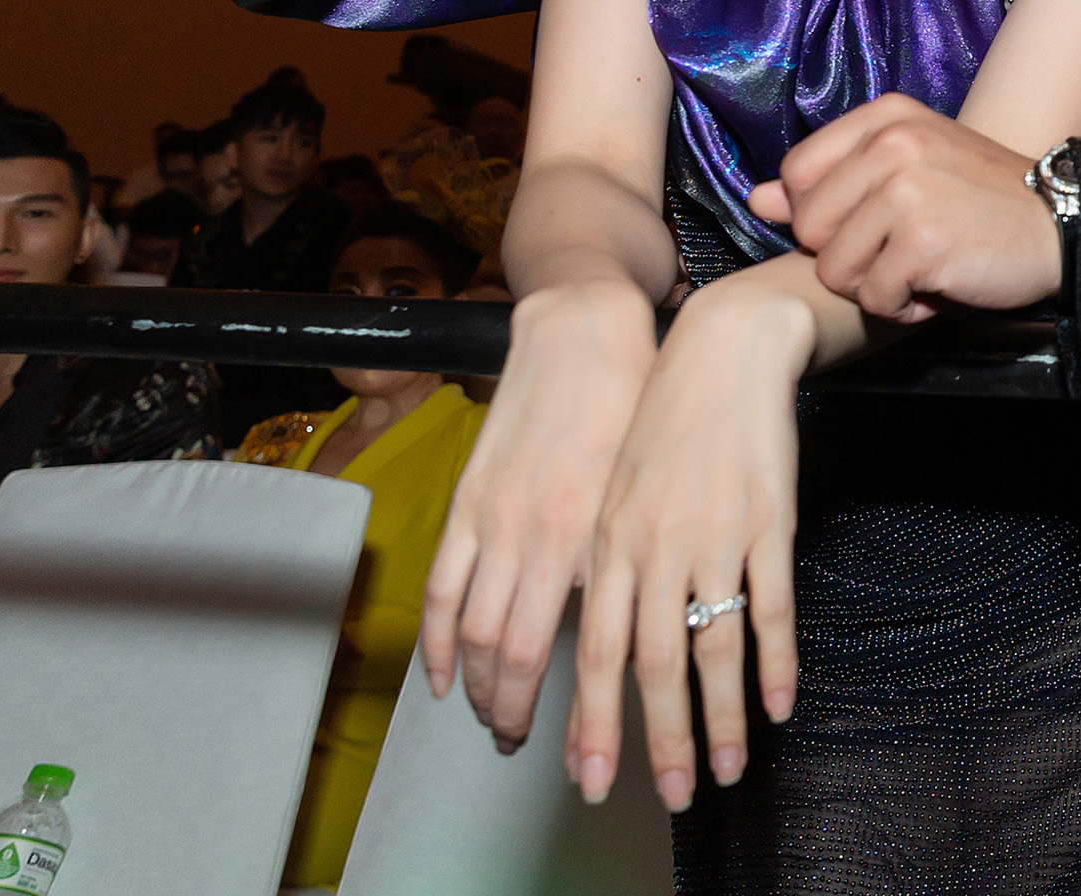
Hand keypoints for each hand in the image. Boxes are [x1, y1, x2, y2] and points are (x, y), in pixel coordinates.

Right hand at [420, 279, 655, 754]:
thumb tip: (625, 628)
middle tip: (523, 747)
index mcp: (585, 535)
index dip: (563, 711)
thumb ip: (626, 554)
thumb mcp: (643, 484)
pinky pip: (442, 585)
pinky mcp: (468, 500)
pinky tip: (443, 677)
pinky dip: (437, 640)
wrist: (584, 330)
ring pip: (471, 631)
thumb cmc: (635, 402)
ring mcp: (492, 520)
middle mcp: (532, 536)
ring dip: (475, 688)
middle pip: (508, 655)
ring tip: (490, 720)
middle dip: (511, 712)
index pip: (559, 651)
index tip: (577, 750)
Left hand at [565, 277, 811, 810]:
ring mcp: (713, 537)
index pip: (596, 652)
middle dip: (658, 740)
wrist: (722, 353)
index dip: (593, 721)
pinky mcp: (767, 522)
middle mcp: (654, 548)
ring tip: (728, 772)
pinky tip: (779, 705)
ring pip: (713, 647)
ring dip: (719, 720)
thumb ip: (609, 565)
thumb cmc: (665, 422)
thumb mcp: (616, 490)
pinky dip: (775, 662)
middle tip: (669, 797)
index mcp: (610, 544)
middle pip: (654, 664)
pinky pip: (770, 607)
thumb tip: (604, 642)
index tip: (592, 779)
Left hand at [755, 95, 1061, 319]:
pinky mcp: (922, 241)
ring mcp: (907, 190)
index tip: (872, 222)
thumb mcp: (909, 171)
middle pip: (808, 227)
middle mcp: (893, 143)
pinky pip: (873, 298)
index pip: (797, 173)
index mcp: (886, 117)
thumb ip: (831, 181)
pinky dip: (903, 308)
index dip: (824, 214)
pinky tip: (938, 288)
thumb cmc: (982, 201)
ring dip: (875, 286)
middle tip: (902, 250)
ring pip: (833, 269)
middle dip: (848, 256)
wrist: (1060, 225)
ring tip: (920, 268)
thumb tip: (760, 200)